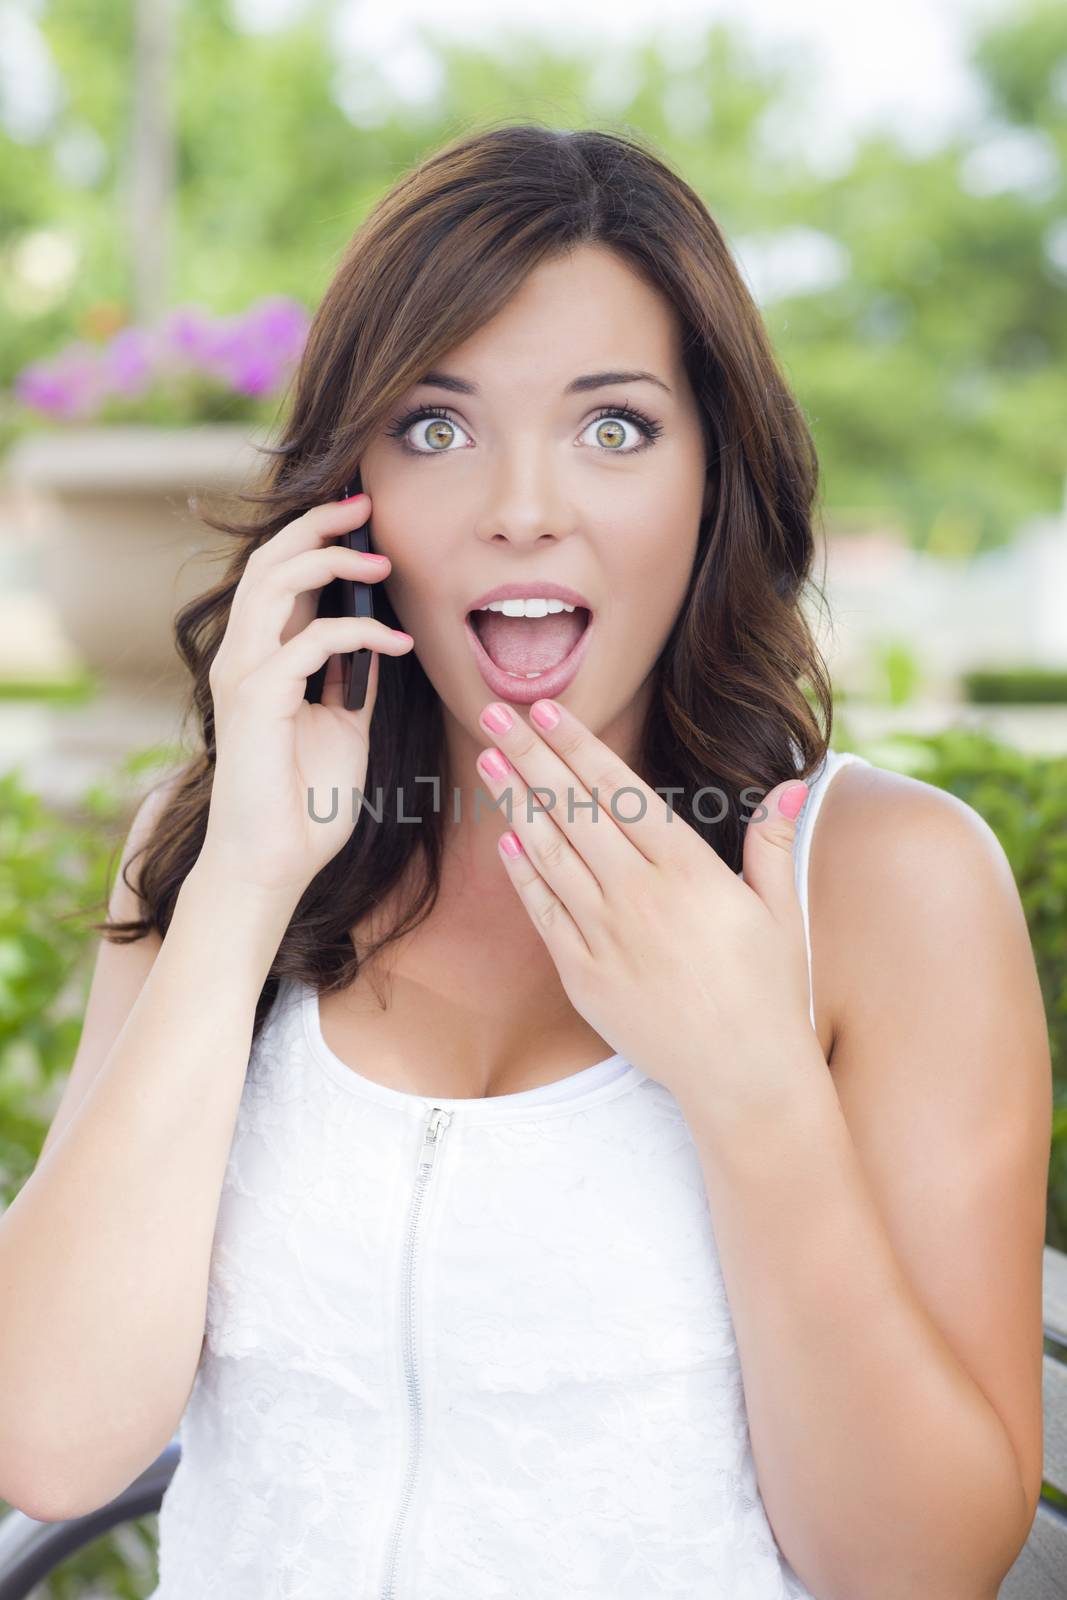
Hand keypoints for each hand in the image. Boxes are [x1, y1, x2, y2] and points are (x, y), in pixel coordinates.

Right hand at [200, 493, 413, 903]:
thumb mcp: (343, 724)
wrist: (275, 862)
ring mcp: (243, 676)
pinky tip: (398, 642)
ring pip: (275, 584)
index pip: (279, 576)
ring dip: (330, 561)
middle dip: (316, 526)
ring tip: (380, 559)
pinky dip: (358, 633)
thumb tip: (378, 635)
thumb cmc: (306, 801)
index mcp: (260, 658)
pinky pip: (309, 643)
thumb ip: (352, 677)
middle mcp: (242, 657)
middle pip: (268, 562)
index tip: (362, 519)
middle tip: (365, 508)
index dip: (315, 538)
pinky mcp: (257, 701)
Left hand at [474, 696, 816, 1109]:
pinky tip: (507, 839)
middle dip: (531, 757)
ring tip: (489, 763)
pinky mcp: (582, 975)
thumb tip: (791, 783)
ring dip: (516, 804)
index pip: (619, 792)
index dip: (578, 747)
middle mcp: (639, 896)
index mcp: (688, 870)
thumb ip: (771, 843)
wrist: (741, 1077)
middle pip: (573, 811)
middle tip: (496, 714)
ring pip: (550, 854)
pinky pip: (543, 912)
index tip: (546, 711)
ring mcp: (604, 936)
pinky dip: (523, 873)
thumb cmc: (770, 991)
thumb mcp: (781, 910)